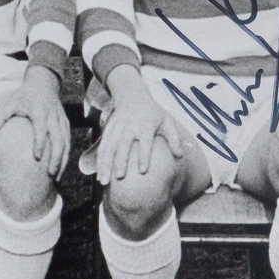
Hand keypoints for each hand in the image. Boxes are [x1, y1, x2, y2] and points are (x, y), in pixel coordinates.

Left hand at [0, 63, 70, 180]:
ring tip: (57, 177)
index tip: (36, 158)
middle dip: (56, 158)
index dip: (40, 143)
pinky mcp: (65, 123)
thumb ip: (1, 117)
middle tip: (51, 175)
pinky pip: (68, 141)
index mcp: (40, 112)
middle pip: (59, 140)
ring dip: (62, 160)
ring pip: (66, 143)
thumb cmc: (24, 95)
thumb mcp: (10, 102)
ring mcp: (61, 121)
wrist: (44, 83)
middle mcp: (53, 117)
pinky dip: (66, 155)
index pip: (41, 130)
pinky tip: (61, 167)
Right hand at [96, 68, 185, 183]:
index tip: (143, 171)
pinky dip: (99, 162)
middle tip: (120, 178)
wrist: (132, 96)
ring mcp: (117, 128)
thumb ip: (174, 139)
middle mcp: (129, 127)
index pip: (145, 141)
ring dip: (105, 164)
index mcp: (145, 125)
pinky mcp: (108, 130)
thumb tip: (180, 156)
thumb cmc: (153, 114)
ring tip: (104, 182)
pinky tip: (98, 175)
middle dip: (120, 161)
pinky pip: (102, 147)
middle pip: (123, 145)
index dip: (144, 155)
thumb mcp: (166, 121)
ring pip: (109, 147)